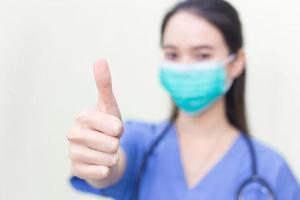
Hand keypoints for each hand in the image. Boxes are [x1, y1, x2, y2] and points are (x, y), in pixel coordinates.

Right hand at [67, 59, 122, 180]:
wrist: (101, 150)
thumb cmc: (106, 126)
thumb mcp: (109, 106)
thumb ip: (104, 85)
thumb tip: (99, 59)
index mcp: (82, 116)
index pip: (115, 127)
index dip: (119, 129)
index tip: (112, 127)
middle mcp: (73, 134)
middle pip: (112, 144)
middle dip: (116, 144)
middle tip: (108, 140)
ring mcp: (72, 153)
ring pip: (109, 159)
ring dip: (112, 157)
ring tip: (104, 151)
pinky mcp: (75, 170)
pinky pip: (101, 172)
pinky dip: (105, 169)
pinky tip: (99, 163)